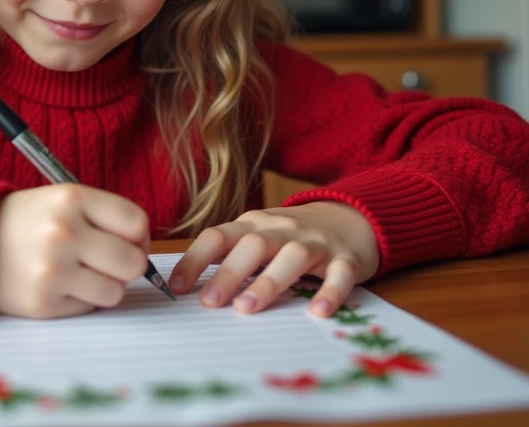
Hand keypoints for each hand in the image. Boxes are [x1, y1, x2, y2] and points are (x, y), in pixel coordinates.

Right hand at [0, 184, 150, 318]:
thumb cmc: (24, 221)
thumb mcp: (60, 199)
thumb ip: (103, 216)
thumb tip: (144, 248)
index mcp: (71, 198)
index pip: (136, 222)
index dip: (140, 235)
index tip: (128, 240)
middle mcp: (63, 233)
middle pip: (133, 262)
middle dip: (128, 265)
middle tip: (109, 262)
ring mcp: (52, 271)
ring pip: (115, 291)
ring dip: (105, 286)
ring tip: (81, 274)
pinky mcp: (42, 304)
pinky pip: (89, 308)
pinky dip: (81, 299)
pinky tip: (60, 285)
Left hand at [168, 201, 378, 316]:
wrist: (351, 217)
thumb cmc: (292, 235)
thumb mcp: (259, 235)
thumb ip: (229, 253)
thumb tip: (185, 283)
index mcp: (254, 223)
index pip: (219, 236)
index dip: (195, 260)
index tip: (176, 287)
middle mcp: (283, 229)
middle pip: (253, 245)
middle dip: (228, 273)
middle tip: (209, 303)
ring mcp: (316, 243)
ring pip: (292, 257)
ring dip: (268, 282)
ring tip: (247, 308)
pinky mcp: (346, 259)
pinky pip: (339, 274)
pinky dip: (330, 292)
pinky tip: (319, 311)